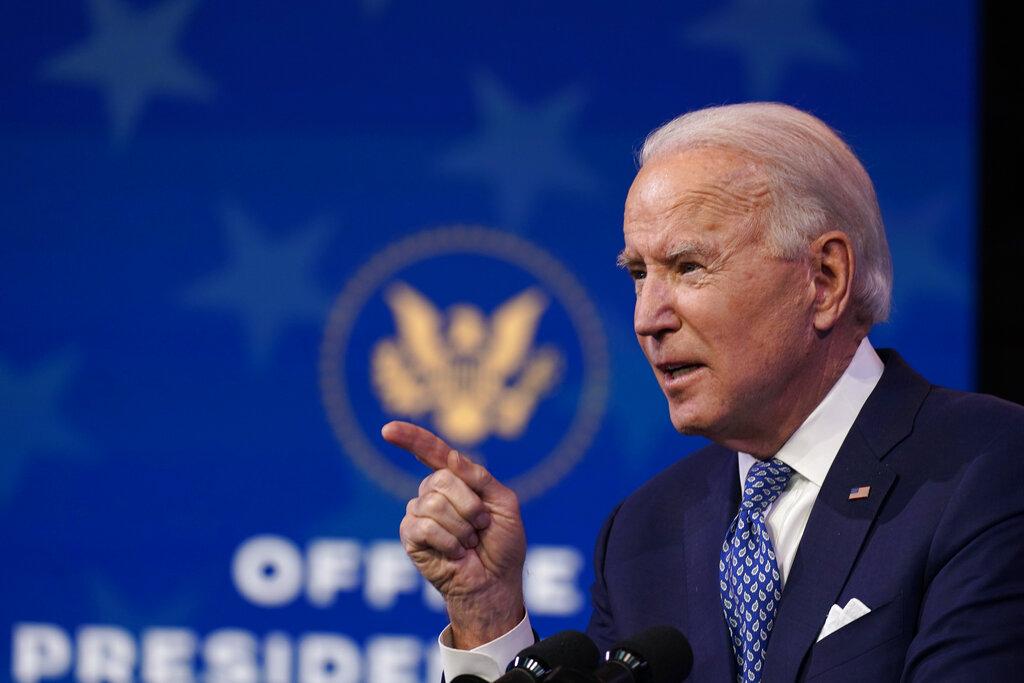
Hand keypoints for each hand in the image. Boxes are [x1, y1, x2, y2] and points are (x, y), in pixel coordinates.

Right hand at [383, 420, 526, 648]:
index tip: (388, 430)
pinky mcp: (410, 537)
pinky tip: (456, 553)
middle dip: (470, 505)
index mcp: (457, 480)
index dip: (411, 438)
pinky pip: (424, 526)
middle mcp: (434, 493)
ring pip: (433, 503)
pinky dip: (449, 541)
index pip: (432, 452)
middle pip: (440, 479)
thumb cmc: (503, 545)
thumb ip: (480, 478)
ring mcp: (419, 514)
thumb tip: (450, 456)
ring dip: (462, 527)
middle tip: (481, 526)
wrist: (496, 582)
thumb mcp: (504, 504)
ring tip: (468, 542)